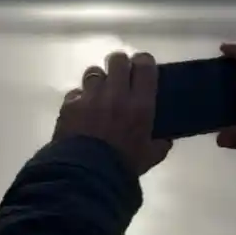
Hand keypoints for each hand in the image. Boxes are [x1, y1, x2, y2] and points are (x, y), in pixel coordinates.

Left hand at [53, 51, 172, 176]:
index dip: (143, 61)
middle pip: (117, 60)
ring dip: (98, 80)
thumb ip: (159, 145)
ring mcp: (91, 96)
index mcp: (140, 104)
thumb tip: (165, 139)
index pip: (145, 65)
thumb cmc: (123, 166)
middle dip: (119, 65)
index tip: (142, 67)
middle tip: (120, 77)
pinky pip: (76, 92)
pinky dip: (79, 99)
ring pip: (94, 71)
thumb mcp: (149, 157)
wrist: (87, 175)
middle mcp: (116, 93)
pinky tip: (81, 111)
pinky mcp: (70, 104)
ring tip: (98, 94)